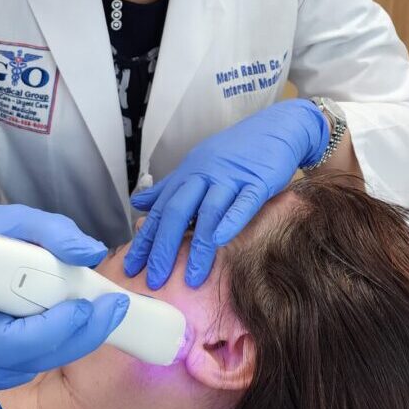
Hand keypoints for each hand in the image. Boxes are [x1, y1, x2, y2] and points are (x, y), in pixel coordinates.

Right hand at [0, 190, 128, 389]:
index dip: (50, 328)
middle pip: (25, 360)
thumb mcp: (14, 220)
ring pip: (31, 364)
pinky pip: (26, 364)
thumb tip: (90, 252)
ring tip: (94, 308)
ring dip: (69, 337)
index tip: (84, 306)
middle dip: (76, 335)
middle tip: (110, 308)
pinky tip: (67, 316)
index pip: (4, 341)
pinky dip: (53, 340)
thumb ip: (53, 232)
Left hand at [125, 99, 328, 288]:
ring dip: (197, 247)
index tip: (131, 266)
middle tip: (154, 280)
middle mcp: (204, 174)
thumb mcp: (198, 166)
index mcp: (188, 173)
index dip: (145, 239)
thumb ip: (169, 187)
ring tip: (191, 278)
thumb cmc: (236, 153)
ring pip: (208, 211)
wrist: (276, 128)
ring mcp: (231, 177)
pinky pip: (243, 202)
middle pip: (177, 211)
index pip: (160, 209)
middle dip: (163, 248)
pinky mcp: (258, 181)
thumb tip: (138, 203)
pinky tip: (220, 241)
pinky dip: (230, 221)